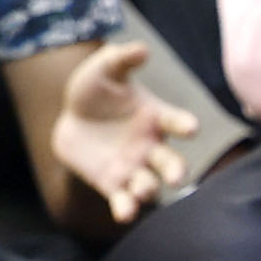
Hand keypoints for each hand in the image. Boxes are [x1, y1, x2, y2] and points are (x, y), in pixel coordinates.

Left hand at [44, 36, 195, 224]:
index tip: (190, 127)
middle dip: (177, 170)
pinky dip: (126, 208)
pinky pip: (124, 200)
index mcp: (155, 118)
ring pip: (150, 185)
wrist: (70, 119)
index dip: (184, 124)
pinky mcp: (114, 185)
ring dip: (149, 189)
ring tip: (144, 189)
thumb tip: (142, 48)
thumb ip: (121, 59)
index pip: (176, 122)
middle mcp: (151, 147)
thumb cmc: (95, 92)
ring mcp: (134, 169)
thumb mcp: (103, 70)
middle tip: (178, 176)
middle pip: (172, 163)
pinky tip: (124, 212)